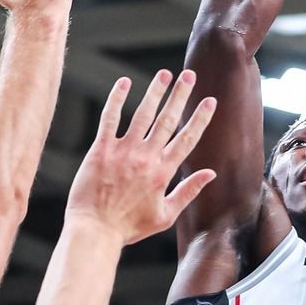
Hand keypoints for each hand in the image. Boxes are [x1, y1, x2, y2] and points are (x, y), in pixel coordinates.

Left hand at [66, 70, 217, 243]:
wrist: (95, 230)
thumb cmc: (129, 226)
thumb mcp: (166, 215)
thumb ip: (188, 191)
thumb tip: (210, 173)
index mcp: (163, 172)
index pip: (187, 139)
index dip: (200, 118)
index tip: (209, 101)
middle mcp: (146, 158)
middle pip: (167, 120)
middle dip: (180, 96)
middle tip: (190, 75)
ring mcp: (123, 152)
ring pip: (142, 114)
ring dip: (155, 92)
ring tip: (164, 74)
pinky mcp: (101, 150)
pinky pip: (110, 119)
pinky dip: (117, 99)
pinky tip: (124, 83)